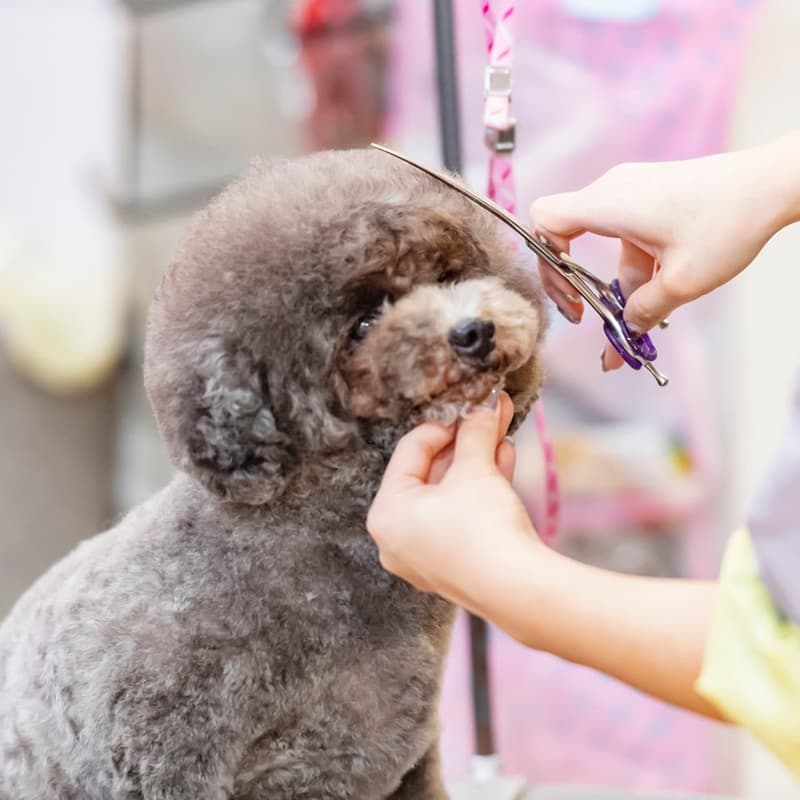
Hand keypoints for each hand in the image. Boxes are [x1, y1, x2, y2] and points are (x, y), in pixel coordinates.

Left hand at [367, 391, 538, 609]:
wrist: (519, 589)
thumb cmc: (483, 525)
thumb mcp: (475, 468)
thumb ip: (475, 431)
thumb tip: (485, 402)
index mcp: (386, 513)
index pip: (410, 451)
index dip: (443, 424)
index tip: (469, 407)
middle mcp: (397, 538)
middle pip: (431, 474)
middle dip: (466, 442)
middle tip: (489, 415)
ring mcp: (425, 556)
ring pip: (450, 495)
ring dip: (478, 461)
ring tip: (502, 433)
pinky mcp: (454, 566)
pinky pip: (461, 517)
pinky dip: (480, 490)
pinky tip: (504, 461)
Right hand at [530, 133, 799, 370]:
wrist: (772, 184)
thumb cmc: (728, 222)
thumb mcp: (681, 282)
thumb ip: (643, 311)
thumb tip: (624, 335)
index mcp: (608, 203)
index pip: (544, 220)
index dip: (545, 259)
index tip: (569, 292)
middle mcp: (612, 191)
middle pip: (565, 234)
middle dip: (572, 280)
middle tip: (584, 314)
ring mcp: (630, 191)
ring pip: (598, 241)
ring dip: (609, 279)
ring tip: (632, 315)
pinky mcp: (648, 195)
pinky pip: (624, 234)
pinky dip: (630, 265)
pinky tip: (654, 290)